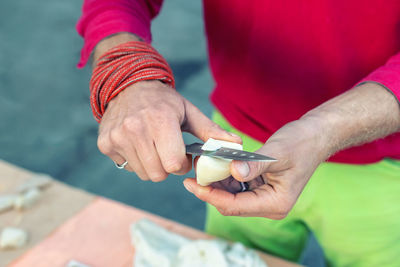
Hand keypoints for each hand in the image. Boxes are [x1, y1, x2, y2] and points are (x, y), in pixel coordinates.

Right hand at [97, 80, 240, 180]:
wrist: (127, 86)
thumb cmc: (163, 101)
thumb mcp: (188, 112)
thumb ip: (211, 131)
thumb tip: (236, 144)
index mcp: (161, 120)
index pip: (174, 163)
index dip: (182, 164)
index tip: (183, 156)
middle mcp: (136, 129)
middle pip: (158, 174)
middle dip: (168, 167)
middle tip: (168, 152)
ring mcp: (118, 137)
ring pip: (143, 173)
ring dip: (152, 165)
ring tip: (153, 146)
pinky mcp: (106, 143)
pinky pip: (127, 166)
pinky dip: (135, 160)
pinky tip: (138, 143)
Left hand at [183, 118, 328, 218]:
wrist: (314, 136)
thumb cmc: (300, 143)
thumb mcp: (277, 153)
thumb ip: (254, 165)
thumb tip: (233, 172)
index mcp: (275, 203)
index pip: (234, 205)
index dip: (210, 195)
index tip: (191, 184)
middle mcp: (269, 205)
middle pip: (230, 203)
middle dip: (210, 189)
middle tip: (193, 171)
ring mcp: (264, 197)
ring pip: (231, 195)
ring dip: (216, 182)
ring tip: (202, 164)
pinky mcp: (261, 188)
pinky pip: (237, 186)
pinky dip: (225, 176)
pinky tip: (216, 163)